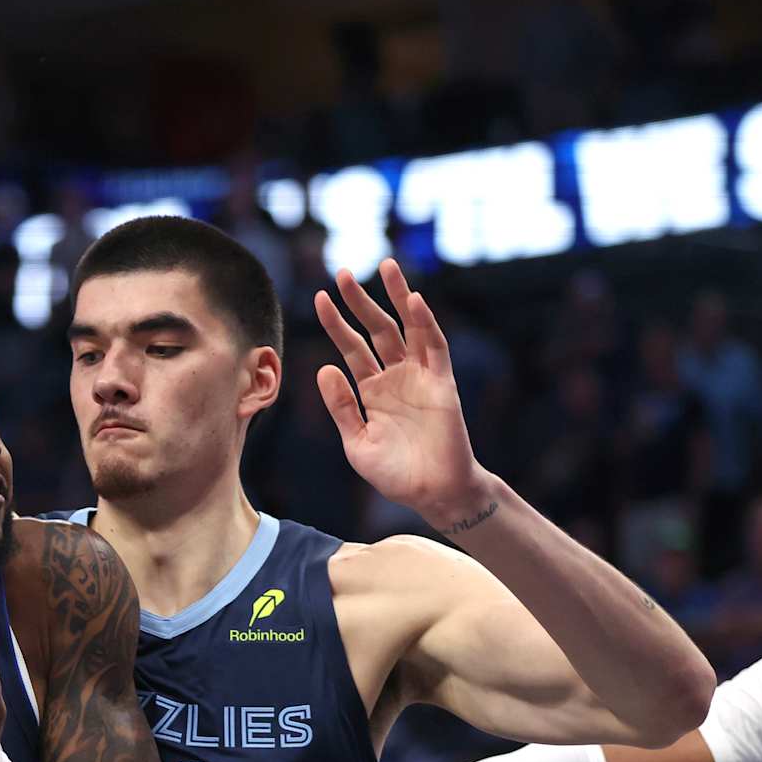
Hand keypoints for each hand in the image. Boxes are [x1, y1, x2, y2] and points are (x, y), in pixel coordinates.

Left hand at [314, 258, 487, 527]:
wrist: (433, 495)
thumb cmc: (395, 474)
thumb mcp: (356, 442)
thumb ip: (341, 407)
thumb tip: (324, 367)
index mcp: (372, 390)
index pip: (351, 347)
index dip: (336, 322)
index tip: (319, 298)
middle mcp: (395, 377)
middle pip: (377, 329)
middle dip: (361, 300)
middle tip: (343, 272)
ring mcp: (420, 377)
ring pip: (408, 328)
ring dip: (398, 297)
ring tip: (386, 266)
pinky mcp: (442, 383)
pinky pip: (434, 347)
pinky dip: (426, 323)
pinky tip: (414, 300)